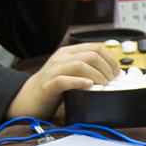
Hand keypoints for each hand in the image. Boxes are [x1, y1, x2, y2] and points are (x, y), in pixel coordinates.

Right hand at [6, 43, 122, 119]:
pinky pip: (65, 80)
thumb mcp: (69, 71)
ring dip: (97, 75)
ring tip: (103, 84)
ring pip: (80, 65)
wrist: (28, 98)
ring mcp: (54, 70)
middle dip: (106, 67)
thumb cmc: (52, 86)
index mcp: (67, 52)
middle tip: (112, 80)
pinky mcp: (48, 85)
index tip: (117, 71)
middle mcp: (61, 58)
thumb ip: (84, 68)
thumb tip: (110, 73)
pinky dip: (79, 82)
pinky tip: (89, 86)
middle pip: (91, 55)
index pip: (94, 48)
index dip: (109, 59)